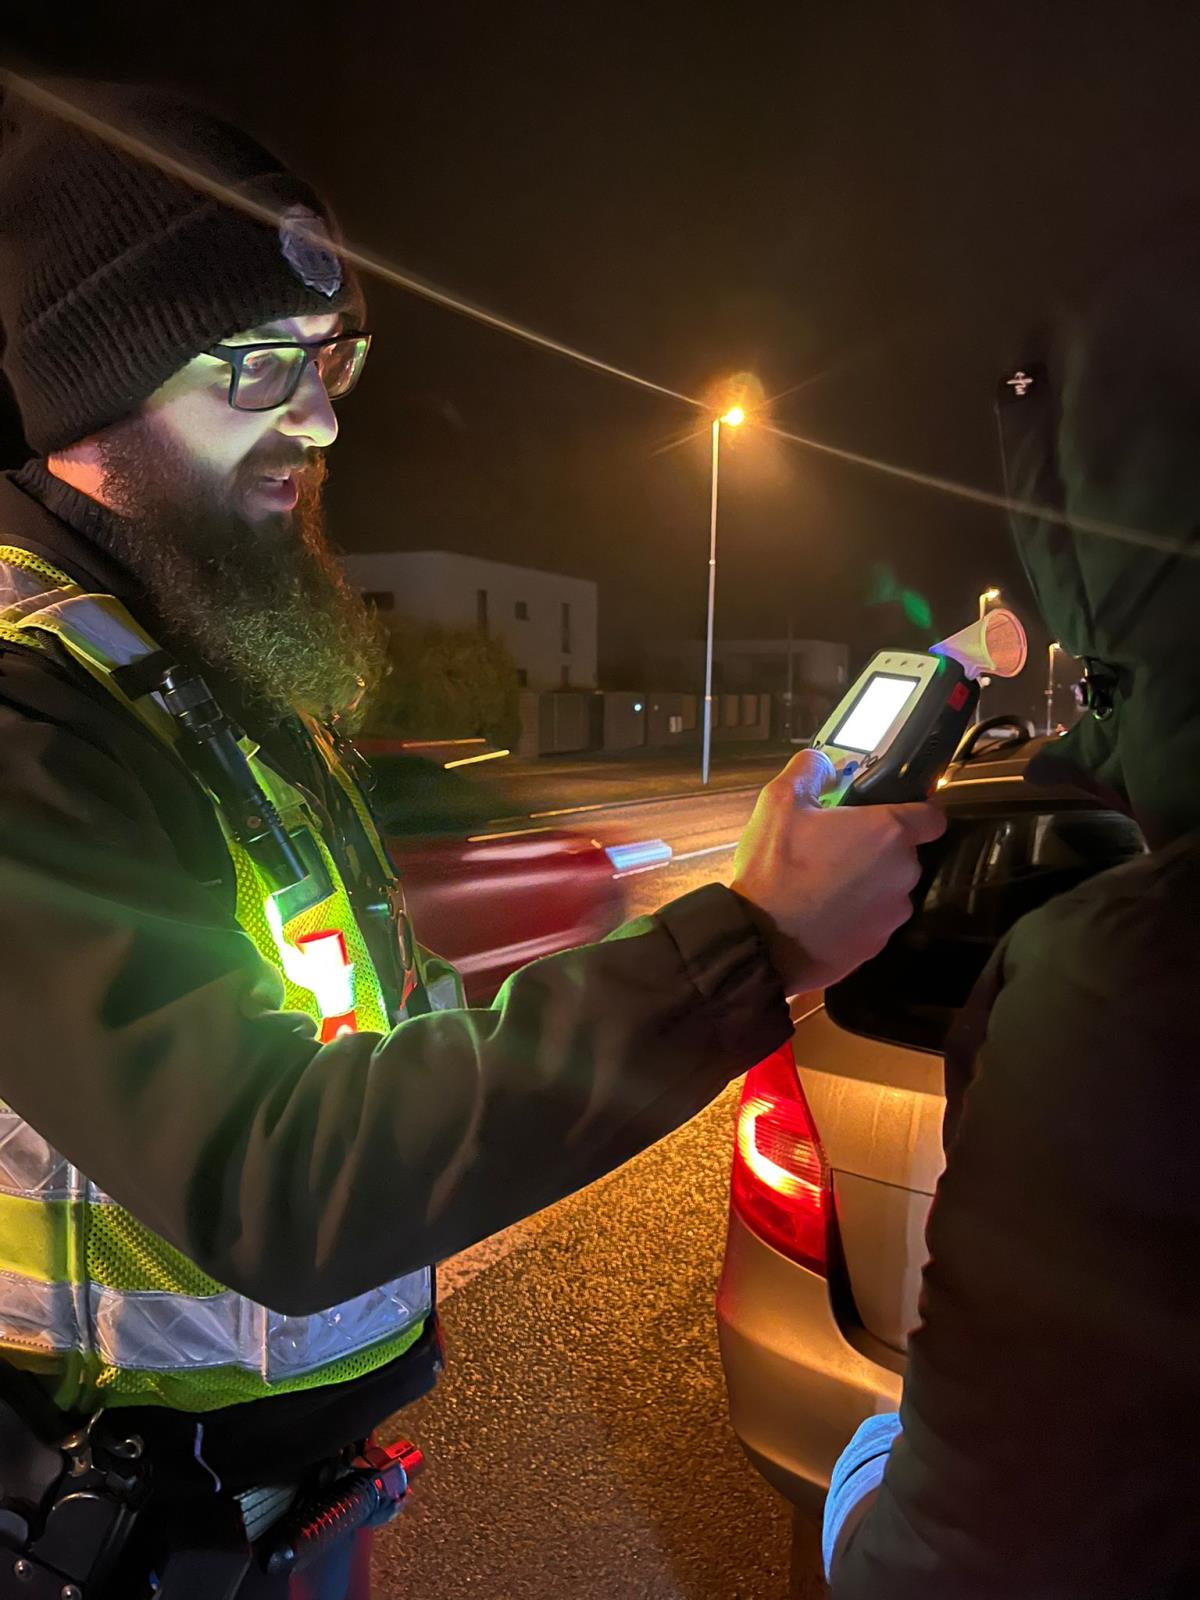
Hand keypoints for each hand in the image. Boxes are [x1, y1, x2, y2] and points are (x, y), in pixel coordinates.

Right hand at [730, 749, 946, 993]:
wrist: (762, 941)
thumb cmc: (775, 869)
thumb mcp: (778, 803)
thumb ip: (808, 770)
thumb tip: (823, 760)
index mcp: (887, 832)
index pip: (932, 816)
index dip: (916, 811)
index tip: (891, 813)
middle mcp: (902, 871)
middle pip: (904, 853)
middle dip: (878, 849)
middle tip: (835, 848)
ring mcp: (893, 912)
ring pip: (889, 887)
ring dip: (869, 883)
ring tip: (826, 885)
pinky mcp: (879, 944)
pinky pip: (875, 919)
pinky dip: (858, 915)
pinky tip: (824, 913)